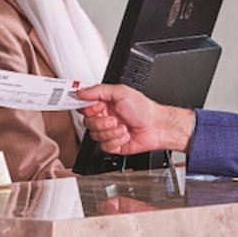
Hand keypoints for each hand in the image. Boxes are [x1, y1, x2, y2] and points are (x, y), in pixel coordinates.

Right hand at [75, 83, 194, 154]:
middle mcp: (105, 117)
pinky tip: (125, 135)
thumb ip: (98, 90)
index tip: (97, 108)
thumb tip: (80, 92)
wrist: (157, 127)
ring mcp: (108, 131)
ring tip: (123, 126)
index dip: (88, 109)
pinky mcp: (113, 145)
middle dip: (102, 122)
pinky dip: (116, 141)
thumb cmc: (143, 109)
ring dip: (111, 132)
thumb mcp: (120, 92)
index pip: (84, 107)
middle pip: (88, 123)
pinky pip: (104, 146)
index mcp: (105, 103)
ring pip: (95, 136)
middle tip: (114, 118)